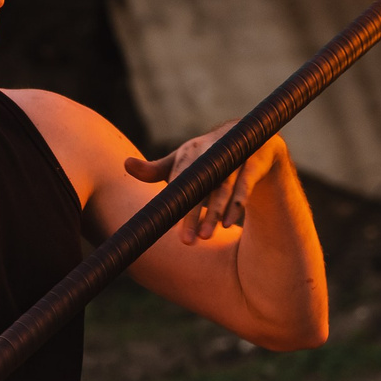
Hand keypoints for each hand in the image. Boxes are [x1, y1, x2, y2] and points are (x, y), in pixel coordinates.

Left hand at [124, 128, 287, 243]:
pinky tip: (229, 223)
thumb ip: (156, 169)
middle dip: (192, 213)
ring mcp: (236, 155)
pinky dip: (236, 204)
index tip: (166, 225)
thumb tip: (126, 164)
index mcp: (192, 151)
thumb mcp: (184, 160)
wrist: (252, 139)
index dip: (174, 202)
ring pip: (224, 187)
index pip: (180, 179)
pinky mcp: (255, 162)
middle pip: (201, 185)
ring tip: (205, 236)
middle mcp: (213, 150)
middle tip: (185, 242)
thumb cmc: (209, 156)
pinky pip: (246, 186)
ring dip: (215, 213)